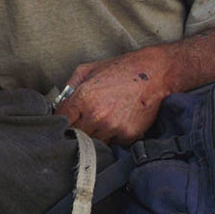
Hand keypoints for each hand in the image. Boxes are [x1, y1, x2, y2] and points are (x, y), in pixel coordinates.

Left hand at [55, 46, 170, 143]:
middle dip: (76, 131)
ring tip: (103, 120)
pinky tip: (119, 122)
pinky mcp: (129, 136)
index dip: (59, 121)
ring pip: (94, 143)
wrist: (156, 73)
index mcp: (84, 98)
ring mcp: (114, 128)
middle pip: (76, 136)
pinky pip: (113, 144)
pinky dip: (113, 137)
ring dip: (95, 136)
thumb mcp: (88, 70)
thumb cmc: (121, 69)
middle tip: (83, 123)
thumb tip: (58, 105)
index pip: (61, 120)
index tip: (63, 121)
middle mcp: (97, 116)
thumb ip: (69, 88)